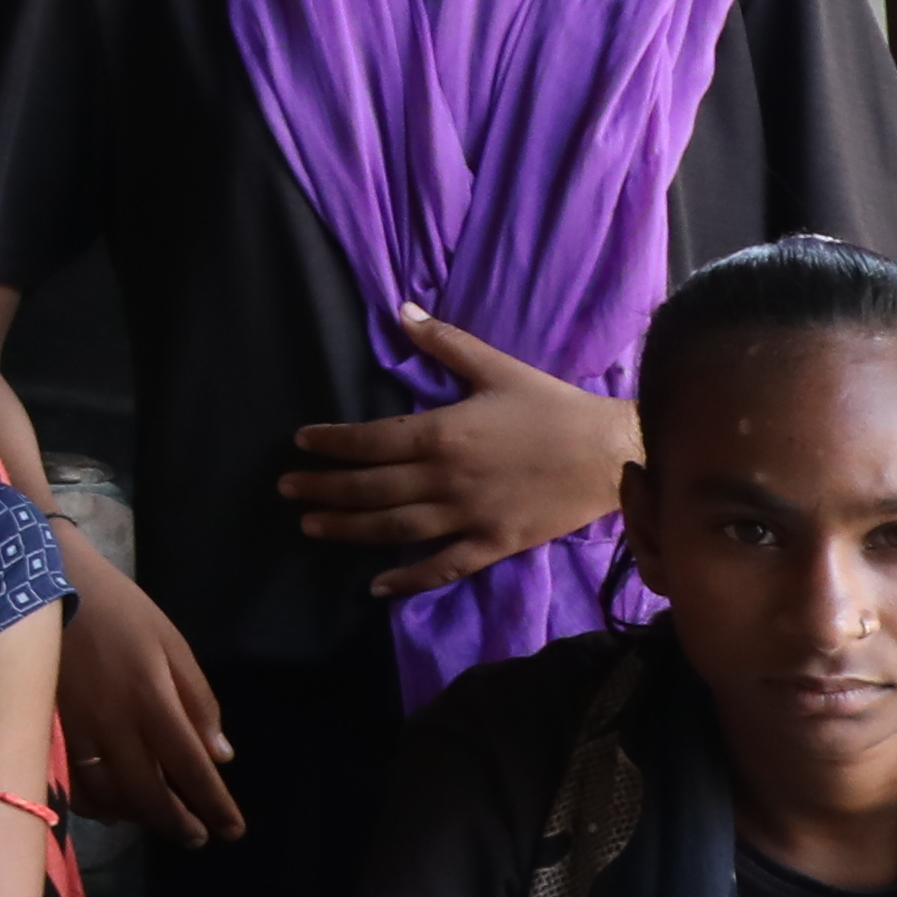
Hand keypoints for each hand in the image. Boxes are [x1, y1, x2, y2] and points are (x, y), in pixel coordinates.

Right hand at [55, 549, 242, 842]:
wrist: (45, 586)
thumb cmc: (118, 610)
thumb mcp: (171, 643)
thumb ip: (198, 701)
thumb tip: (220, 756)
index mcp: (152, 701)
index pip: (191, 768)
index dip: (214, 805)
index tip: (232, 831)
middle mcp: (115, 726)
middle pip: (150, 795)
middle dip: (178, 824)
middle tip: (197, 838)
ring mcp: (78, 733)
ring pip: (110, 797)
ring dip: (140, 818)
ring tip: (160, 821)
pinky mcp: (51, 732)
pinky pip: (75, 784)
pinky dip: (97, 805)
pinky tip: (112, 807)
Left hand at [281, 309, 642, 595]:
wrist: (609, 452)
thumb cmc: (552, 406)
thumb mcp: (495, 367)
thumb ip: (444, 342)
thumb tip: (401, 310)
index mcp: (442, 433)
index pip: (370, 441)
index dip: (331, 443)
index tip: (301, 444)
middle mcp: (446, 478)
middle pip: (371, 488)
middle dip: (324, 489)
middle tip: (287, 490)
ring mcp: (468, 515)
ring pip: (395, 528)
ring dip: (349, 529)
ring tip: (311, 526)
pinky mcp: (493, 543)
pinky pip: (442, 567)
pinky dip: (408, 579)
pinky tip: (376, 586)